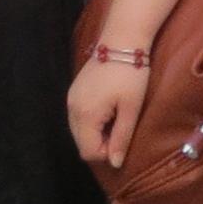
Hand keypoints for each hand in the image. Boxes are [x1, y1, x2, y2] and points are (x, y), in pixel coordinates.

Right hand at [67, 51, 148, 168]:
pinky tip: (108, 108)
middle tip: (121, 126)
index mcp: (85, 115)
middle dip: (101, 143)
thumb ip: (122, 137)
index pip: (88, 152)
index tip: (123, 137)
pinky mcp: (74, 91)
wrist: (122, 40)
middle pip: (81, 143)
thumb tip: (116, 163)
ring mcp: (71, 99)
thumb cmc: (131, 75)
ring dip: (96, 132)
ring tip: (116, 116)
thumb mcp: (131, 108)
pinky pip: (79, 117)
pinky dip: (92, 121)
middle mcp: (72, 109)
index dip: (107, 153)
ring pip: (79, 131)